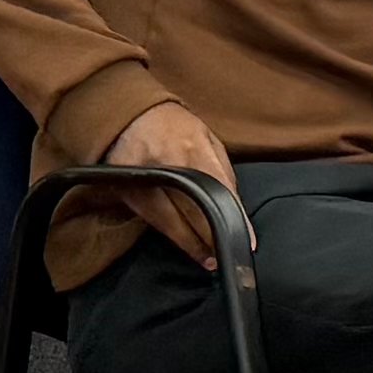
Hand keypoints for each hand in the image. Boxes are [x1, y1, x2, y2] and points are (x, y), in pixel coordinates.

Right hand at [100, 98, 241, 265]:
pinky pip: (152, 221)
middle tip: (226, 255)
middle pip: (195, 212)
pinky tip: (183, 243)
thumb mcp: (208, 139)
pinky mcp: (126, 192)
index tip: (246, 241)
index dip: (234, 220)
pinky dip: (170, 234)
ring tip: (206, 257)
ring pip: (171, 223)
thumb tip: (235, 207)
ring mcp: (143, 180)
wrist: (129, 115)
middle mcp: (168, 165)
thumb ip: (222, 171)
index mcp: (194, 149)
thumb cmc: (176, 127)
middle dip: (213, 238)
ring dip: (191, 244)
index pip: (220, 191)